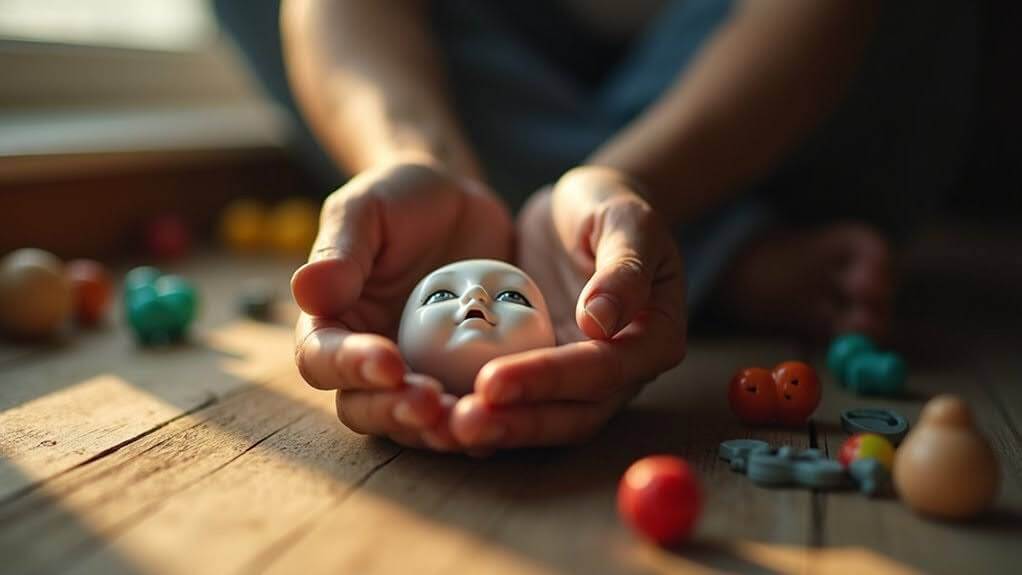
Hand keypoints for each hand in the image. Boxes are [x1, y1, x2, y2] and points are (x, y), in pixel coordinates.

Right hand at [292, 161, 512, 449]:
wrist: (459, 203)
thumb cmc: (400, 199)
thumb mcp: (367, 210)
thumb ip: (340, 250)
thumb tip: (305, 291)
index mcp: (331, 322)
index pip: (322, 358)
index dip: (349, 367)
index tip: (388, 361)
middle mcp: (366, 361)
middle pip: (364, 407)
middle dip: (395, 411)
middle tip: (431, 404)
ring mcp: (417, 375)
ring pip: (415, 422)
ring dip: (438, 429)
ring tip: (469, 420)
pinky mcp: (462, 380)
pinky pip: (467, 410)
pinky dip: (484, 419)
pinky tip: (508, 415)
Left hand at [450, 166, 687, 447]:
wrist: (580, 210)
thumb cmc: (611, 206)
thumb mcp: (626, 220)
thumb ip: (622, 269)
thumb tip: (600, 323)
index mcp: (654, 338)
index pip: (603, 371)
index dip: (549, 380)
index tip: (493, 381)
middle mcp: (621, 371)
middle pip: (573, 414)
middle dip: (517, 423)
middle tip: (460, 424)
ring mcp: (580, 378)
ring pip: (543, 420)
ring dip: (497, 431)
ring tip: (446, 428)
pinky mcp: (543, 374)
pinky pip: (516, 404)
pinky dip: (484, 413)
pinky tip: (439, 418)